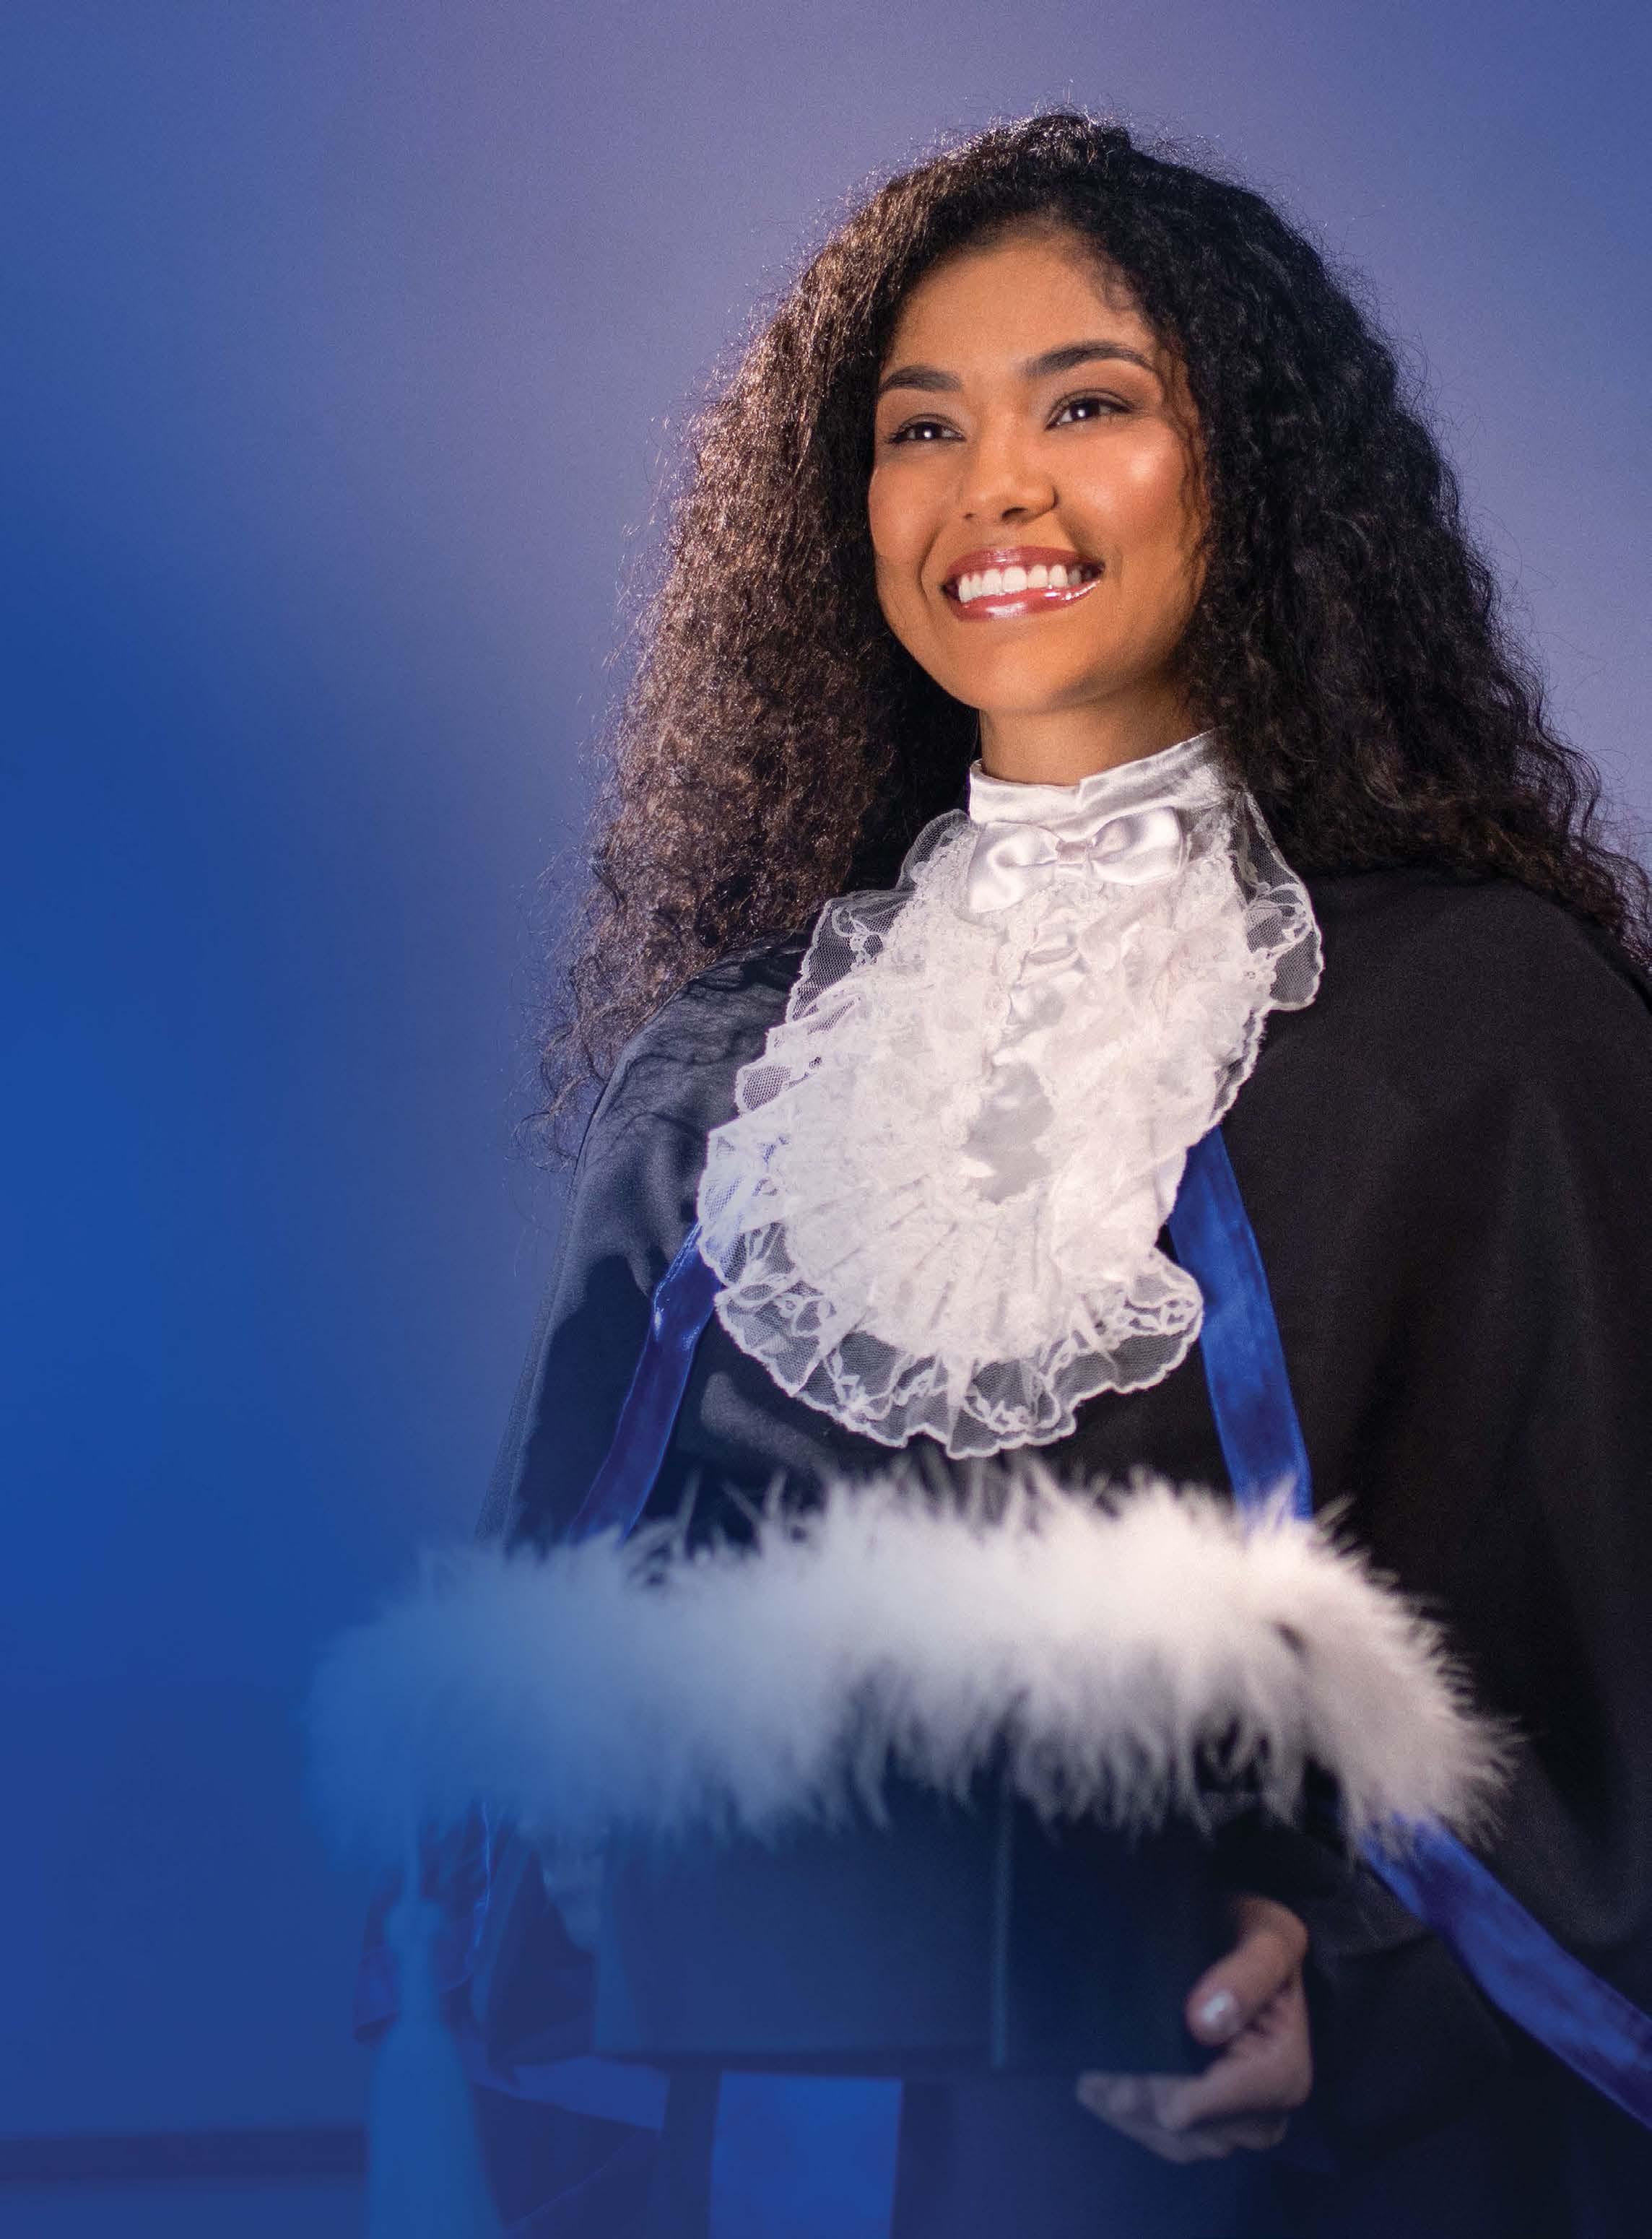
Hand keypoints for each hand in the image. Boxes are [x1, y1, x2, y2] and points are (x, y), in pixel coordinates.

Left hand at [1075, 1892, 1310, 2161]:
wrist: (1257, 1941)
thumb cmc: (1261, 1933)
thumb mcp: (1268, 1936)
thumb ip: (1246, 1975)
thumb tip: (1204, 2024)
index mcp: (1283, 2072)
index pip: (1218, 2105)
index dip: (1164, 2099)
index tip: (1115, 2090)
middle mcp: (1271, 2109)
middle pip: (1195, 2130)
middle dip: (1138, 2109)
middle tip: (1086, 2084)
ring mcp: (1248, 2121)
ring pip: (1184, 2142)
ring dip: (1132, 2120)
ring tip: (1087, 2087)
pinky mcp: (1227, 2120)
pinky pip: (1183, 2140)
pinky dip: (1143, 2124)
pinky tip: (1106, 2098)